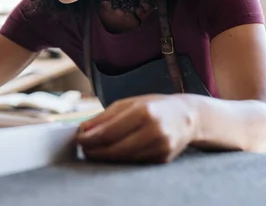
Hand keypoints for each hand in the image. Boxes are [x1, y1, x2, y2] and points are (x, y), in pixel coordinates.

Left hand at [76, 94, 196, 163]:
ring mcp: (160, 147)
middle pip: (116, 148)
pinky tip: (113, 153)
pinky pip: (134, 161)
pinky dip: (121, 158)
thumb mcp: (128, 103)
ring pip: (124, 158)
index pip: (110, 131)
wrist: (187, 117)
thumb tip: (83, 129)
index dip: (91, 138)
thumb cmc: (154, 106)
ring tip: (94, 151)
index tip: (78, 139)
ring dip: (105, 157)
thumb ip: (104, 117)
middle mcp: (154, 130)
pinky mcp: (162, 159)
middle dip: (95, 151)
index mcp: (144, 112)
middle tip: (84, 149)